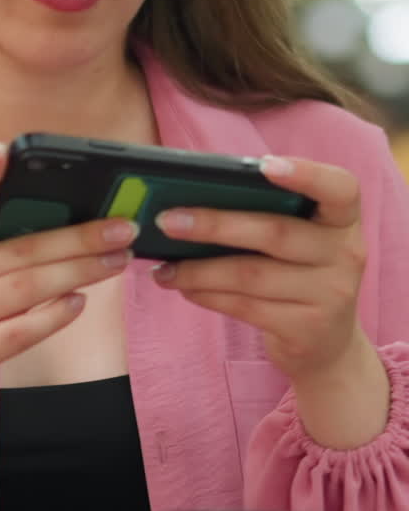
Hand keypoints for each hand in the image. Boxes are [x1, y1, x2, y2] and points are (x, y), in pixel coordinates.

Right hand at [0, 142, 136, 436]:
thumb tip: (63, 228)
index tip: (3, 148)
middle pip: (18, 251)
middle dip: (77, 237)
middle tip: (122, 227)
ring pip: (26, 288)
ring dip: (79, 272)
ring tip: (117, 261)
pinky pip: (19, 331)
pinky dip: (53, 316)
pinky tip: (79, 303)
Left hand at [152, 155, 369, 387]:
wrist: (327, 344)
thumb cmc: (300, 275)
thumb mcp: (302, 240)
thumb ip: (267, 213)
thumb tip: (191, 199)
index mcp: (343, 220)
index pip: (339, 188)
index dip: (305, 174)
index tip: (264, 165)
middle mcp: (345, 254)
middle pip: (275, 233)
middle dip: (214, 225)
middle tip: (168, 221)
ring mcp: (329, 294)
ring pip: (251, 275)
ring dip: (198, 270)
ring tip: (164, 267)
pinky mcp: (306, 329)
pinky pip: (245, 307)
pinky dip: (207, 295)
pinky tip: (184, 287)